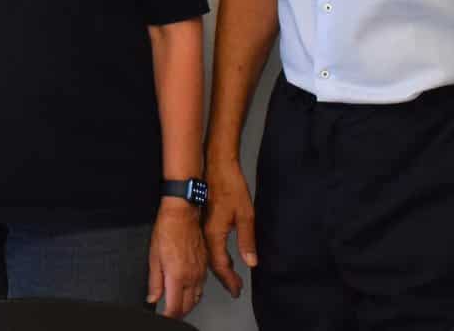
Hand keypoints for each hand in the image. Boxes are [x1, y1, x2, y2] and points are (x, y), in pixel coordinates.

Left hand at [147, 198, 206, 317]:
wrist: (183, 212)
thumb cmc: (167, 229)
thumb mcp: (154, 256)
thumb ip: (154, 281)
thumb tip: (153, 298)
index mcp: (177, 275)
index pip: (175, 308)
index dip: (168, 317)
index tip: (162, 317)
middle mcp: (192, 276)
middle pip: (188, 306)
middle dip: (178, 314)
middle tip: (168, 314)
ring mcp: (200, 271)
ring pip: (197, 298)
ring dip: (187, 305)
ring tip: (177, 306)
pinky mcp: (205, 264)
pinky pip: (202, 286)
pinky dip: (194, 293)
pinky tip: (187, 290)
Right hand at [202, 158, 255, 297]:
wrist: (217, 163)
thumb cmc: (231, 186)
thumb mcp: (246, 214)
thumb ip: (247, 240)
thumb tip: (251, 262)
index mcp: (214, 233)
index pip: (221, 265)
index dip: (229, 280)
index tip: (237, 291)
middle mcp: (205, 232)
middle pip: (212, 262)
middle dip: (224, 277)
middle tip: (235, 288)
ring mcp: (202, 225)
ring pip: (208, 254)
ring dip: (219, 267)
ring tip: (230, 277)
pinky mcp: (204, 219)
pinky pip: (207, 244)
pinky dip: (215, 255)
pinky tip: (222, 256)